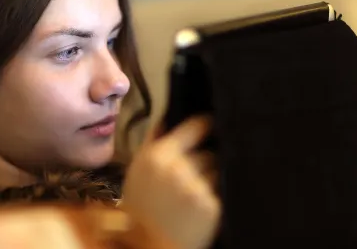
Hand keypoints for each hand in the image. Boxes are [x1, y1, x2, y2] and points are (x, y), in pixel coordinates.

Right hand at [122, 116, 220, 248]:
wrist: (149, 246)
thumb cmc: (141, 209)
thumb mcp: (137, 172)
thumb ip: (152, 142)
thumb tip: (166, 119)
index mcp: (157, 156)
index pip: (196, 127)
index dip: (204, 126)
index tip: (209, 125)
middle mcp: (177, 168)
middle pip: (206, 153)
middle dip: (201, 163)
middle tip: (188, 179)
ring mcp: (196, 187)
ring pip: (215, 171)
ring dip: (208, 179)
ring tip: (191, 196)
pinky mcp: (211, 205)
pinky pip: (219, 190)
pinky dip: (212, 196)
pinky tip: (197, 207)